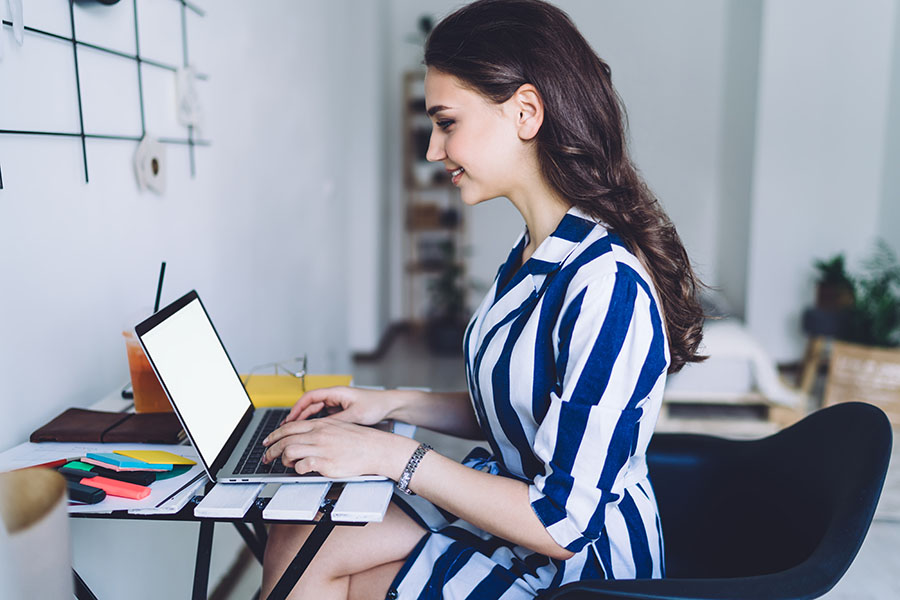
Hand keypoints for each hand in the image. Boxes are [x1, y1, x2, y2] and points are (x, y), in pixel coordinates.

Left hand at [261, 418, 416, 478]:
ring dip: (282, 459)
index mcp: (320, 425)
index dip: (274, 435)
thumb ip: (320, 429)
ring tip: (285, 465)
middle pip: (285, 439)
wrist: (376, 448)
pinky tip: (300, 469)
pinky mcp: (326, 463)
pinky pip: (302, 466)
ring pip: (290, 451)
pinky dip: (297, 469)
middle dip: (271, 449)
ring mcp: (321, 448)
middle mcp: (318, 435)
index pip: (289, 427)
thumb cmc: (360, 440)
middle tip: (266, 457)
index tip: (268, 441)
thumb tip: (305, 435)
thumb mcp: (337, 427)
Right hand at [283, 386, 395, 425]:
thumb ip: (337, 421)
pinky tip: (310, 432)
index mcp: (336, 392)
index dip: (297, 408)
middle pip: (310, 405)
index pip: (310, 397)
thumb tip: (321, 429)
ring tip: (294, 432)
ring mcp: (337, 403)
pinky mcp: (340, 410)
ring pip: (315, 411)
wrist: (389, 405)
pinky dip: (315, 423)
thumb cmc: (375, 404)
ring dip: (305, 420)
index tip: (289, 419)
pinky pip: (323, 416)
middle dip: (297, 416)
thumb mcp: (355, 415)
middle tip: (286, 428)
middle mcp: (334, 396)